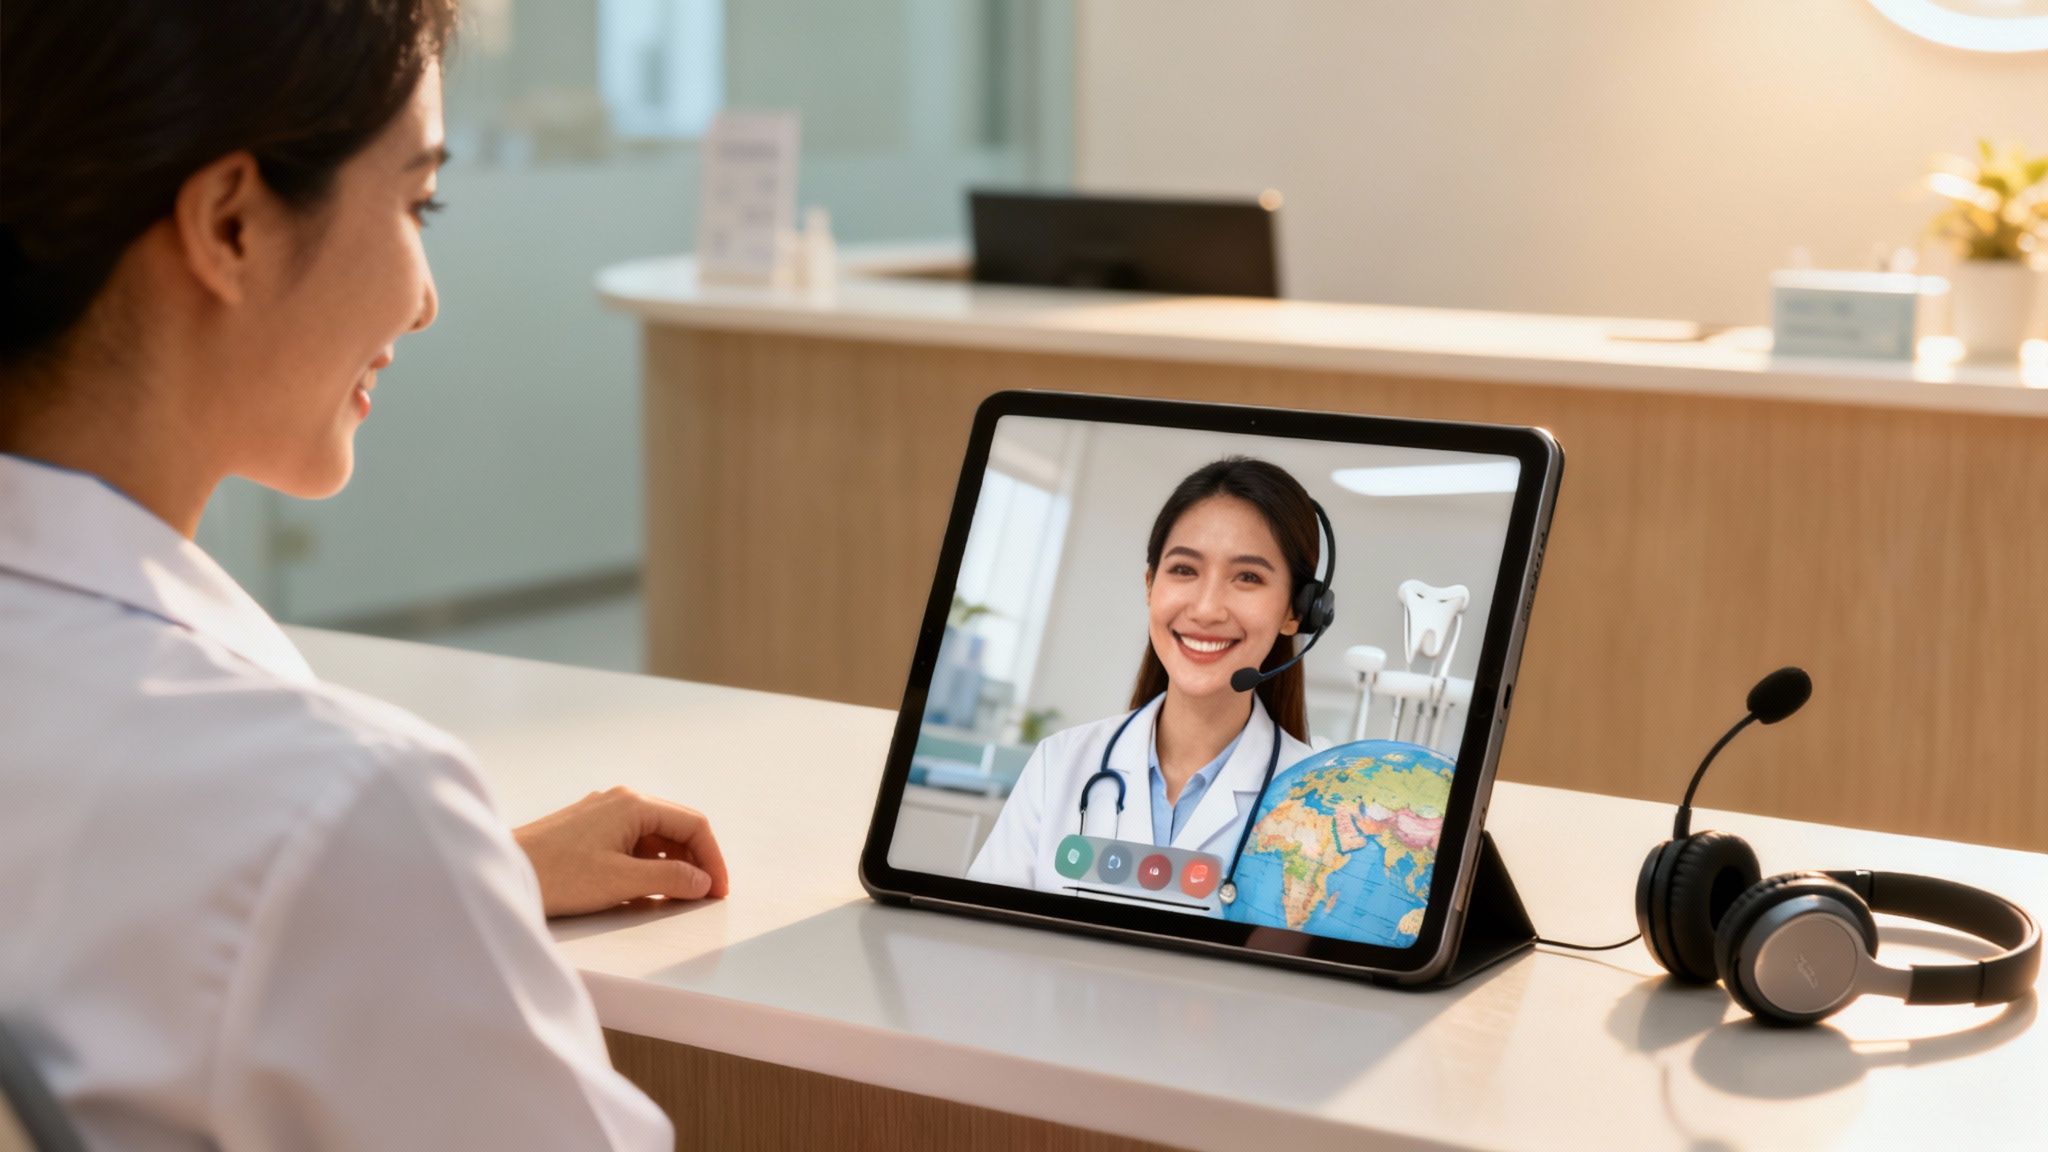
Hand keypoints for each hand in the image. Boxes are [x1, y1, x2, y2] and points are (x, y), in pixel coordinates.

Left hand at [513, 786, 729, 917]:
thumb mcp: (621, 881)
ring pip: (654, 835)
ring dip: (671, 863)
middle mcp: (621, 800)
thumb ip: (669, 880)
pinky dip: (647, 862)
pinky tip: (644, 886)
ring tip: (675, 895)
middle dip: (695, 859)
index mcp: (634, 804)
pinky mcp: (587, 828)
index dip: (712, 858)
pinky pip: (632, 841)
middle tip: (703, 894)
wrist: (501, 871)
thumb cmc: (557, 875)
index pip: (693, 824)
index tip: (717, 890)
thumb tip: (703, 881)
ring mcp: (602, 812)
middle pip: (676, 826)